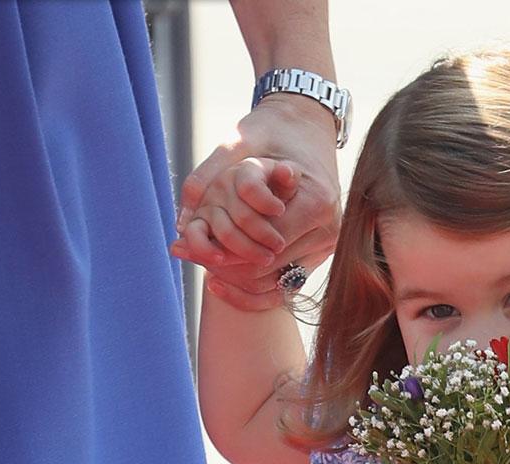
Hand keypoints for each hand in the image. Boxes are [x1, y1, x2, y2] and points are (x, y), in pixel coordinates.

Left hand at [174, 96, 341, 307]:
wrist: (305, 127)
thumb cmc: (271, 132)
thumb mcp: (239, 142)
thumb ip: (208, 175)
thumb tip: (181, 222)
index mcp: (315, 204)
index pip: (263, 247)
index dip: (223, 250)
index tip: (192, 245)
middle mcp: (328, 229)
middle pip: (266, 270)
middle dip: (226, 267)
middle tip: (193, 257)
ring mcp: (327, 244)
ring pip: (272, 285)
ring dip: (236, 279)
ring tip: (204, 265)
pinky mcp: (318, 253)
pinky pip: (283, 288)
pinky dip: (251, 290)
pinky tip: (220, 282)